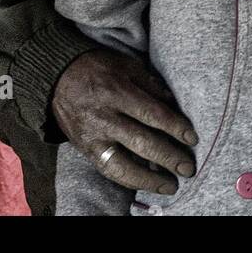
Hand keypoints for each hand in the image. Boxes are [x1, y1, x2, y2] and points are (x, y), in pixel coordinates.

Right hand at [51, 48, 198, 194]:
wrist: (59, 77)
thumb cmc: (100, 68)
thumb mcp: (128, 66)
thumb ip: (152, 87)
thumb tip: (176, 108)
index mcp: (118, 92)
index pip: (153, 115)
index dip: (175, 128)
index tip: (192, 139)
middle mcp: (105, 118)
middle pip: (142, 142)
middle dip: (168, 158)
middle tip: (188, 169)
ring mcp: (93, 137)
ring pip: (122, 165)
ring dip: (149, 179)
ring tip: (170, 186)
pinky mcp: (85, 150)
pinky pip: (108, 169)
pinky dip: (129, 179)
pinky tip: (146, 183)